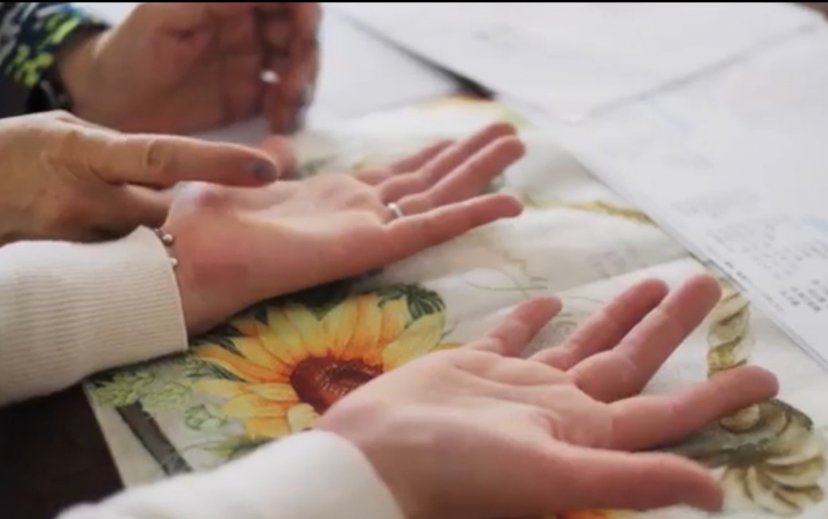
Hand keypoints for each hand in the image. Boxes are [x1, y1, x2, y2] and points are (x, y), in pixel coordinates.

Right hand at [0, 111, 282, 243]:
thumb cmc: (16, 153)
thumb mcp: (68, 133)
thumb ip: (121, 151)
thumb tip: (169, 170)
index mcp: (88, 153)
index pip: (163, 158)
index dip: (217, 163)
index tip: (264, 168)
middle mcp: (86, 199)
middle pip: (163, 213)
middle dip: (164, 212)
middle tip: (142, 202)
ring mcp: (77, 238)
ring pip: (141, 242)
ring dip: (139, 234)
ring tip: (101, 219)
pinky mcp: (73, 267)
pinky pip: (119, 261)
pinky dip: (120, 251)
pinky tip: (98, 240)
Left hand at [60, 3, 319, 133]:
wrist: (107, 107)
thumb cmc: (126, 54)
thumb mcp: (162, 16)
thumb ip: (212, 0)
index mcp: (229, 2)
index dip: (305, 12)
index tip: (304, 36)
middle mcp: (248, 29)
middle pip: (301, 34)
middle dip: (306, 59)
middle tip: (292, 89)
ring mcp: (252, 65)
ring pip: (300, 68)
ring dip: (302, 89)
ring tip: (284, 113)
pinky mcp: (251, 101)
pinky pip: (286, 104)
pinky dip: (291, 115)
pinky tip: (278, 126)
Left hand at [164, 123, 523, 333]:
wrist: (190, 257)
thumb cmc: (207, 222)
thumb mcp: (243, 177)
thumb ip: (272, 163)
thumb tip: (281, 148)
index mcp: (332, 197)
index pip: (395, 175)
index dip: (429, 156)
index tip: (457, 139)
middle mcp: (358, 212)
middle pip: (427, 180)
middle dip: (467, 156)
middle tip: (508, 133)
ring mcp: (367, 230)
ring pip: (438, 195)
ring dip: (479, 170)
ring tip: (517, 143)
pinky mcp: (370, 246)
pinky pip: (432, 226)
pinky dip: (473, 214)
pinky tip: (510, 202)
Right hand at [317, 275, 778, 517]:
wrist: (374, 459)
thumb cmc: (459, 469)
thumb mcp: (554, 476)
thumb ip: (633, 480)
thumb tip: (716, 495)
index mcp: (583, 436)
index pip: (667, 412)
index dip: (719, 397)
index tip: (765, 375)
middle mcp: (557, 412)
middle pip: (630, 363)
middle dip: (671, 327)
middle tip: (709, 286)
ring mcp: (516, 389)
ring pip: (580, 344)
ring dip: (617, 316)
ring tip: (653, 282)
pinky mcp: (474, 368)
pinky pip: (513, 338)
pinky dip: (534, 320)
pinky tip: (552, 299)